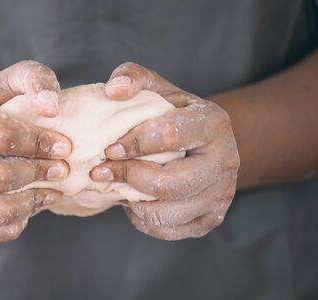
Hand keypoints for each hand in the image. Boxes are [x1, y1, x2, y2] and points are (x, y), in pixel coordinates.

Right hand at [0, 61, 71, 242]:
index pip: (0, 137)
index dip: (39, 144)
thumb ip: (35, 80)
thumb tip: (52, 107)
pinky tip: (34, 203)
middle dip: (38, 174)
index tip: (65, 145)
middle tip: (63, 169)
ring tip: (54, 189)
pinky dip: (20, 222)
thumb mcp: (10, 82)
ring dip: (33, 202)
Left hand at [91, 62, 238, 239]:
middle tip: (102, 171)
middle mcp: (226, 161)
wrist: (204, 144)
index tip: (108, 148)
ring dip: (133, 201)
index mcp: (213, 123)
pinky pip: (169, 230)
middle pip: (168, 183)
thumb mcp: (158, 89)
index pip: (168, 136)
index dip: (131, 144)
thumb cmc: (173, 115)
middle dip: (128, 178)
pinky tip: (134, 201)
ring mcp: (221, 195)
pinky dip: (143, 219)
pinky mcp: (211, 219)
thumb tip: (114, 90)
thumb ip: (134, 77)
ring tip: (119, 185)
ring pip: (167, 212)